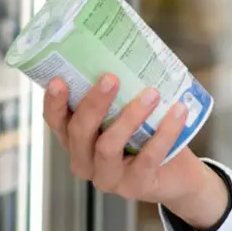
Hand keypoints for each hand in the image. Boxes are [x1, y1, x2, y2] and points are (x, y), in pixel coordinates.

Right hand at [43, 75, 229, 228]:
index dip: (54, 103)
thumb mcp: (128, 113)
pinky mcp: (135, 186)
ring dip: (129, 117)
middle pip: (80, 132)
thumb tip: (131, 43)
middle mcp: (85, 162)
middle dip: (93, 103)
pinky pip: (147, 158)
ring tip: (152, 93)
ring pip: (108, 147)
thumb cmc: (148, 136)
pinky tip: (177, 112)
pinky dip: (164, 133)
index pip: (57, 122)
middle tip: (111, 77)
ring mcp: (108, 178)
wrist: (177, 175)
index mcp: (78, 141)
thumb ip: (122, 91)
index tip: (58, 80)